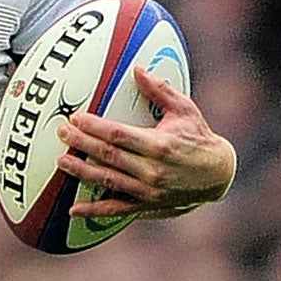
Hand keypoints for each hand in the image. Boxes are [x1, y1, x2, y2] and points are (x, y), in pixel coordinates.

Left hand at [56, 66, 235, 218]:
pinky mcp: (147, 206)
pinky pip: (116, 209)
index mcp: (159, 145)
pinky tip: (73, 209)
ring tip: (61, 161)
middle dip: (81, 143)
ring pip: (107, 181)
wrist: (218, 175)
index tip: (76, 117)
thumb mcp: (185, 110)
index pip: (117, 134)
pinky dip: (94, 210)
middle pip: (107, 156)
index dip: (93, 126)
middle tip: (61, 132)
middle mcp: (152, 170)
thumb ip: (160, 90)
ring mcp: (148, 191)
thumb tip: (137, 69)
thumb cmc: (199, 137)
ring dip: (81, 172)